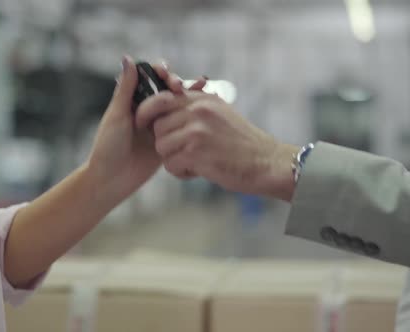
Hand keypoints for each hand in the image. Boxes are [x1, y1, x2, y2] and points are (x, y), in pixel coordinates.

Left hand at [86, 56, 206, 200]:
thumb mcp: (118, 115)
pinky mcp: (168, 141)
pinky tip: (207, 112)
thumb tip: (128, 57)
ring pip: (178, 106)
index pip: (153, 78)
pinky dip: (194, 118)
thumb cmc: (109, 146)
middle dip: (182, 85)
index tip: (169, 78)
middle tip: (191, 86)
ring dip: (192, 98)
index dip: (164, 74)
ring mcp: (159, 126)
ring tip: (206, 90)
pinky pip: (182, 126)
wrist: (112, 179)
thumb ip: (126, 88)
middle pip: (169, 90)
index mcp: (134, 100)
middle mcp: (148, 110)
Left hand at [135, 91, 298, 200]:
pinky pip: (170, 164)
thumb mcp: (220, 113)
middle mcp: (198, 110)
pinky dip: (182, 173)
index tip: (143, 123)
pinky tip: (199, 171)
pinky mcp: (196, 152)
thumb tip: (167, 101)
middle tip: (185, 152)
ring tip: (194, 162)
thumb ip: (195, 107)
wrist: (266, 162)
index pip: (161, 98)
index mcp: (202, 98)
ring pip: (161, 146)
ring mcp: (196, 130)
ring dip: (173, 159)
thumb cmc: (242, 143)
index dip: (147, 112)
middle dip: (166, 142)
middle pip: (157, 126)